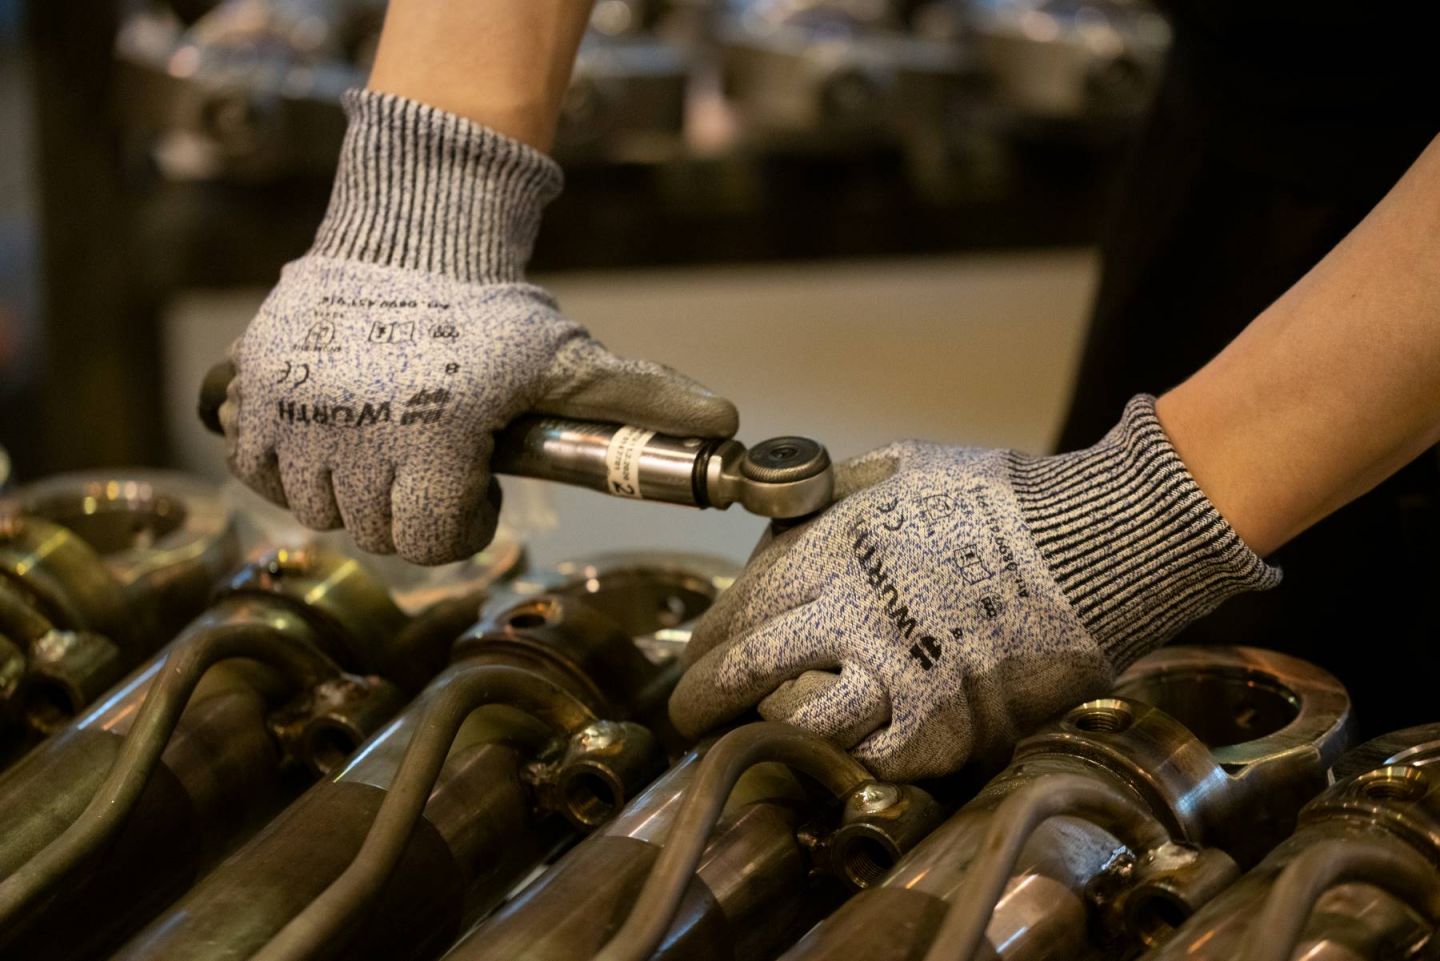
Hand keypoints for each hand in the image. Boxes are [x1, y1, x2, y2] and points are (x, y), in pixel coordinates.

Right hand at [223, 90, 736, 563]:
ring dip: (345, 486)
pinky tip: (325, 427)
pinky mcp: (250, 387)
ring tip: (381, 437)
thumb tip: (729, 423)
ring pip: (311, 505)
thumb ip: (639, 400)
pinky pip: (252, 462)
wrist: (411, 234)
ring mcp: (296, 413)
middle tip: (429, 458)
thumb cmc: (494, 310)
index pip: (430, 543)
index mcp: (435, 441)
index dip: (458, 522)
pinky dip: (282, 458)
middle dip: (408, 505)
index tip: (470, 484)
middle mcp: (357, 435)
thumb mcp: (567, 358)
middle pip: (372, 531)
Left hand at [670, 396, 1278, 780]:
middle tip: (689, 716)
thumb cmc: (995, 499)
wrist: (1086, 543)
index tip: (699, 656)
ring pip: (797, 723)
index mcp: (828, 551)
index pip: (739, 610)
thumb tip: (787, 510)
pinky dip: (847, 757)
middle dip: (703, 700)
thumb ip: (829, 495)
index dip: (708, 642)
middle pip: (744, 672)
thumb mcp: (897, 467)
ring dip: (772, 731)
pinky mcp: (938, 725)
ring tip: (763, 734)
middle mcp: (845, 615)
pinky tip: (840, 750)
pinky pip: (871, 759)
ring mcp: (890, 674)